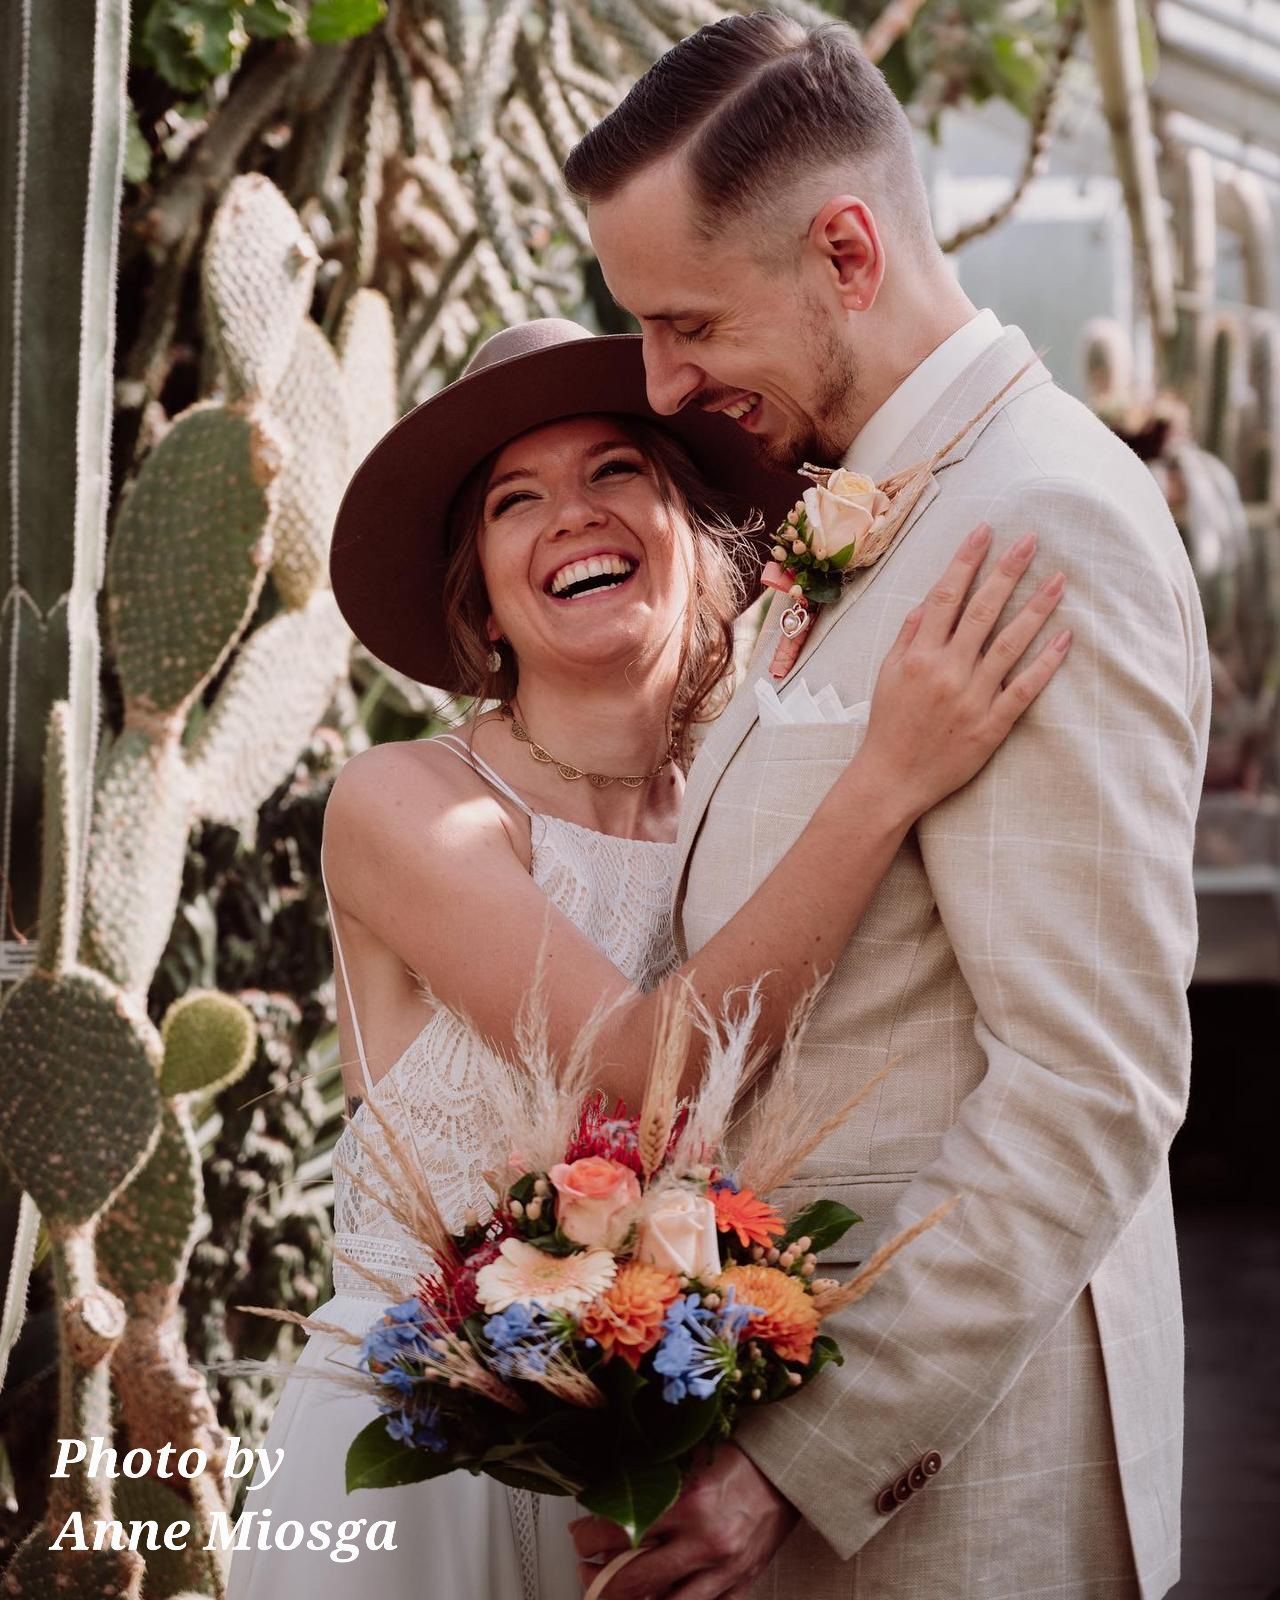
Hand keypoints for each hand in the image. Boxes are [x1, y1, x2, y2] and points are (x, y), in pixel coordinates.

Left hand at [571, 1445, 798, 1599]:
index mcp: (691, 1504)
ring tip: (609, 1590)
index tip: (581, 1534)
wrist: (791, 1473)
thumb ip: (655, 1480)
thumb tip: (613, 1494)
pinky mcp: (737, 1586)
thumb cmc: (744, 1459)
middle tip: (585, 1567)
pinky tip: (652, 1598)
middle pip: (633, 1582)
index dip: (590, 1538)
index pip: (622, 1533)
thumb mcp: (692, 1459)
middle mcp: (705, 1543)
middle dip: (598, 1579)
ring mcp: (722, 1572)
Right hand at [859, 523, 1069, 817]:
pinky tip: (1065, 638)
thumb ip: (906, 637)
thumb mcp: (886, 676)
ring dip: (1036, 608)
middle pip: (982, 611)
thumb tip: (927, 602)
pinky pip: (1024, 688)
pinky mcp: (990, 725)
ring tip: (1058, 579)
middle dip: (1007, 571)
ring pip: (1010, 643)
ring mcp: (971, 697)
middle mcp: (946, 670)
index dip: (966, 561)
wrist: (891, 779)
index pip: (946, 596)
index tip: (985, 532)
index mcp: (918, 655)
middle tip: (1031, 541)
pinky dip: (1045, 663)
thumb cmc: (887, 725)